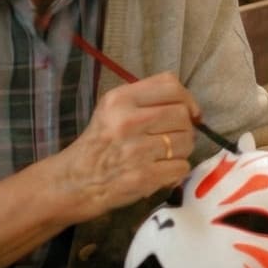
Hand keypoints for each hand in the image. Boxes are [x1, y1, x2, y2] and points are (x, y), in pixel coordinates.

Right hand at [59, 73, 199, 216]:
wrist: (75, 181)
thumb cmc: (100, 143)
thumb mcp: (113, 109)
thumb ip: (148, 99)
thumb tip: (192, 108)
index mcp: (120, 99)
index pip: (171, 86)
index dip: (187, 99)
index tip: (189, 112)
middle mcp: (128, 121)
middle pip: (182, 115)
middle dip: (186, 127)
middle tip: (174, 137)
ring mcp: (136, 150)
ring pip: (186, 142)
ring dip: (182, 150)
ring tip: (163, 155)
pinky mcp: (143, 176)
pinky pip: (182, 166)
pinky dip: (176, 170)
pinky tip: (160, 170)